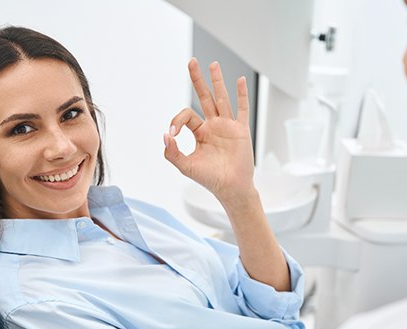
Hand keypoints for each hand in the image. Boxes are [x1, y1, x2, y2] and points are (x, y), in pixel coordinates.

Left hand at [164, 58, 254, 203]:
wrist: (230, 188)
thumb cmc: (209, 179)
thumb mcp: (185, 166)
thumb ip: (172, 152)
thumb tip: (165, 135)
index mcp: (200, 133)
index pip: (187, 116)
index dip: (177, 121)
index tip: (173, 134)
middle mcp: (214, 126)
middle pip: (204, 97)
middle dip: (197, 80)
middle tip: (191, 62)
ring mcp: (228, 126)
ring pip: (222, 99)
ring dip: (217, 81)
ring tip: (213, 64)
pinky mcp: (241, 130)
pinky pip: (242, 109)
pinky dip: (242, 95)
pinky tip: (240, 80)